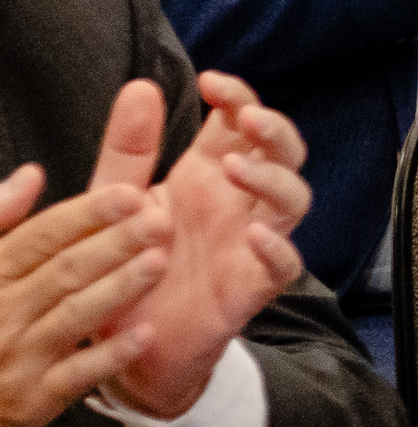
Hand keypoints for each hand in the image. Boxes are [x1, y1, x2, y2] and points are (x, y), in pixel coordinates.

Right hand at [0, 136, 171, 426]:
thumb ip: (0, 222)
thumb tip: (31, 174)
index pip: (38, 239)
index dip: (84, 215)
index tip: (129, 194)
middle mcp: (1, 314)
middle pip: (62, 273)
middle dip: (113, 244)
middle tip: (160, 220)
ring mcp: (17, 358)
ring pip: (73, 317)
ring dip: (118, 289)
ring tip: (160, 262)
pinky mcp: (33, 399)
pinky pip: (77, 375)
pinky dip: (110, 354)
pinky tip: (146, 333)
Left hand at [90, 73, 311, 419]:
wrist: (124, 343)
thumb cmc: (126, 266)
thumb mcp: (113, 199)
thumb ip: (128, 148)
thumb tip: (140, 86)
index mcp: (207, 176)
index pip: (242, 122)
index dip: (240, 96)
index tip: (213, 83)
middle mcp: (237, 204)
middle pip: (285, 153)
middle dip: (274, 129)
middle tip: (246, 119)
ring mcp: (251, 244)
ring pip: (294, 202)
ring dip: (274, 178)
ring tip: (235, 167)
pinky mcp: (252, 287)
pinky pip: (284, 266)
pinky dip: (277, 249)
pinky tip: (255, 237)